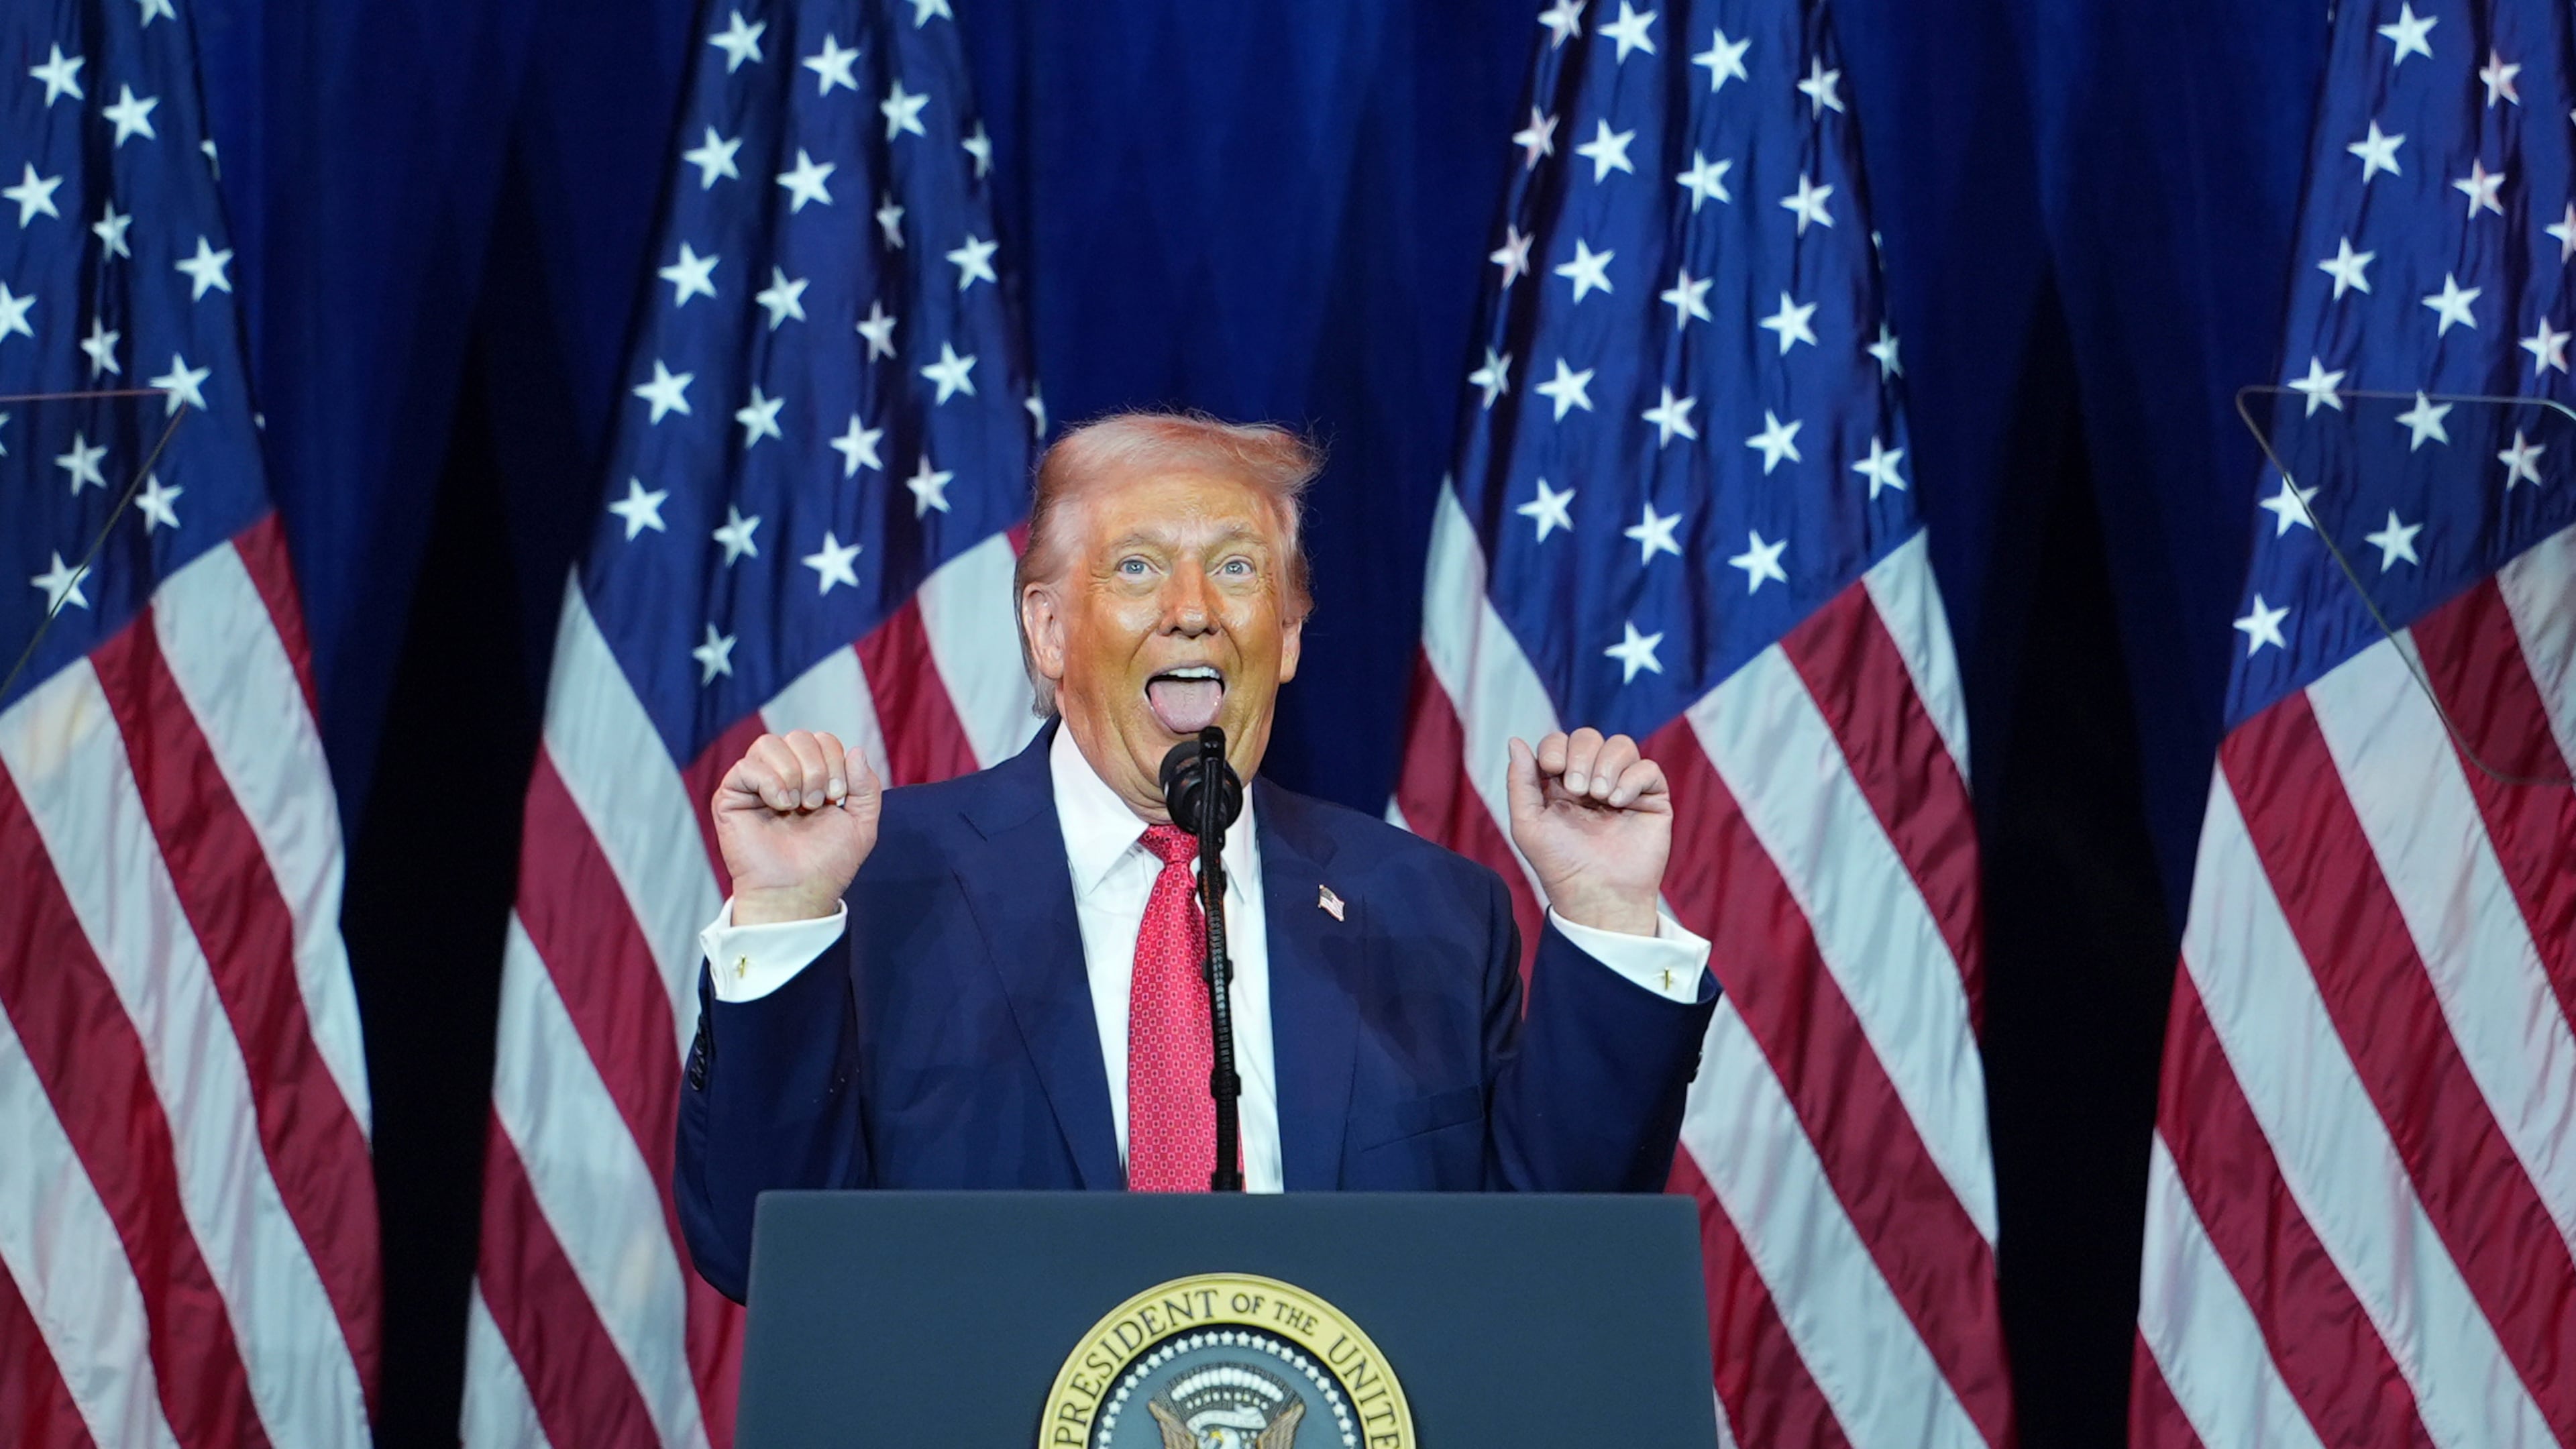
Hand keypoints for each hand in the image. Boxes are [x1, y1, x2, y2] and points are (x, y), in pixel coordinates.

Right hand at [711, 730, 881, 924]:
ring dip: (793, 773)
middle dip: (816, 768)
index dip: (835, 762)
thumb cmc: (827, 862)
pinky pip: (746, 766)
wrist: (799, 890)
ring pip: (769, 743)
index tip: (837, 798)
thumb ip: (867, 786)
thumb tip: (855, 750)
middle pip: (799, 736)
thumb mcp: (861, 823)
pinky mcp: (731, 796)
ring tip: (796, 806)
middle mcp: (782, 775)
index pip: (823, 740)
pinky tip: (779, 805)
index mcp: (811, 776)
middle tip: (816, 803)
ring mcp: (755, 784)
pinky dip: (770, 782)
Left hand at [1505, 728, 1671, 936]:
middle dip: (1580, 756)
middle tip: (1578, 790)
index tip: (1551, 769)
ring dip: (1606, 765)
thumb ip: (1520, 781)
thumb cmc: (1560, 865)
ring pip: (1621, 745)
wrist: (1597, 894)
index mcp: (1561, 784)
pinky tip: (1619, 803)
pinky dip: (1632, 779)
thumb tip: (1515, 740)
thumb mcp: (1528, 823)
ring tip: (1600, 797)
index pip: (1559, 742)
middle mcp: (1592, 781)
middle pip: (1589, 737)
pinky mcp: (1651, 799)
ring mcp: (1624, 788)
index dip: (1555, 747)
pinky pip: (1648, 768)